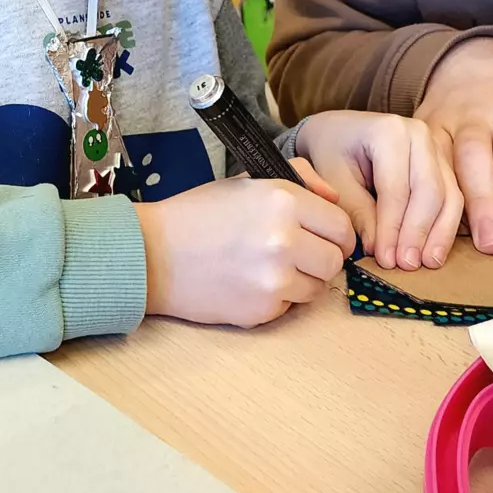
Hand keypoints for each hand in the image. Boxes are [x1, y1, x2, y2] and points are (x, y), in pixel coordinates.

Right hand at [137, 176, 353, 327]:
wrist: (151, 254)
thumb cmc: (198, 214)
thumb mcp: (247, 183)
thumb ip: (299, 181)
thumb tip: (333, 199)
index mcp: (283, 201)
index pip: (341, 226)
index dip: (337, 234)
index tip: (326, 237)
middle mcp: (285, 240)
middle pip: (335, 261)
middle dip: (323, 258)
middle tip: (301, 255)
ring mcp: (274, 280)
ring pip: (317, 288)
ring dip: (303, 281)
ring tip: (271, 268)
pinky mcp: (262, 311)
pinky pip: (289, 307)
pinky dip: (278, 299)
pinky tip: (250, 283)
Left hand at [296, 110, 459, 271]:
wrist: (340, 131)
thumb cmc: (333, 153)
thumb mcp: (333, 180)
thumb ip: (357, 212)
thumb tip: (381, 252)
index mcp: (389, 132)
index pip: (396, 189)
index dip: (392, 229)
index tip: (385, 260)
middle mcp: (420, 135)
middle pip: (429, 191)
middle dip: (418, 233)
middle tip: (406, 265)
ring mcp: (437, 147)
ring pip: (449, 196)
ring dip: (439, 234)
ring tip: (425, 263)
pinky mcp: (444, 163)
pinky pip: (453, 197)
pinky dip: (445, 227)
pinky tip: (434, 251)